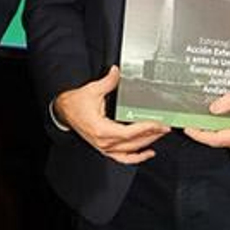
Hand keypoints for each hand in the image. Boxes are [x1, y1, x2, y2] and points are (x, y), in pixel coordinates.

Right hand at [52, 66, 168, 164]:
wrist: (64, 112)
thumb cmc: (75, 104)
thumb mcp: (92, 90)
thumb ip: (108, 81)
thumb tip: (117, 72)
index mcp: (102, 129)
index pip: (129, 132)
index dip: (146, 129)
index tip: (159, 124)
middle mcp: (104, 142)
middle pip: (133, 143)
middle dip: (152, 135)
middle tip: (165, 127)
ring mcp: (104, 147)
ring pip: (131, 151)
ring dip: (147, 144)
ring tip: (159, 135)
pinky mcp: (104, 148)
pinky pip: (123, 158)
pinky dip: (136, 157)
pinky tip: (148, 153)